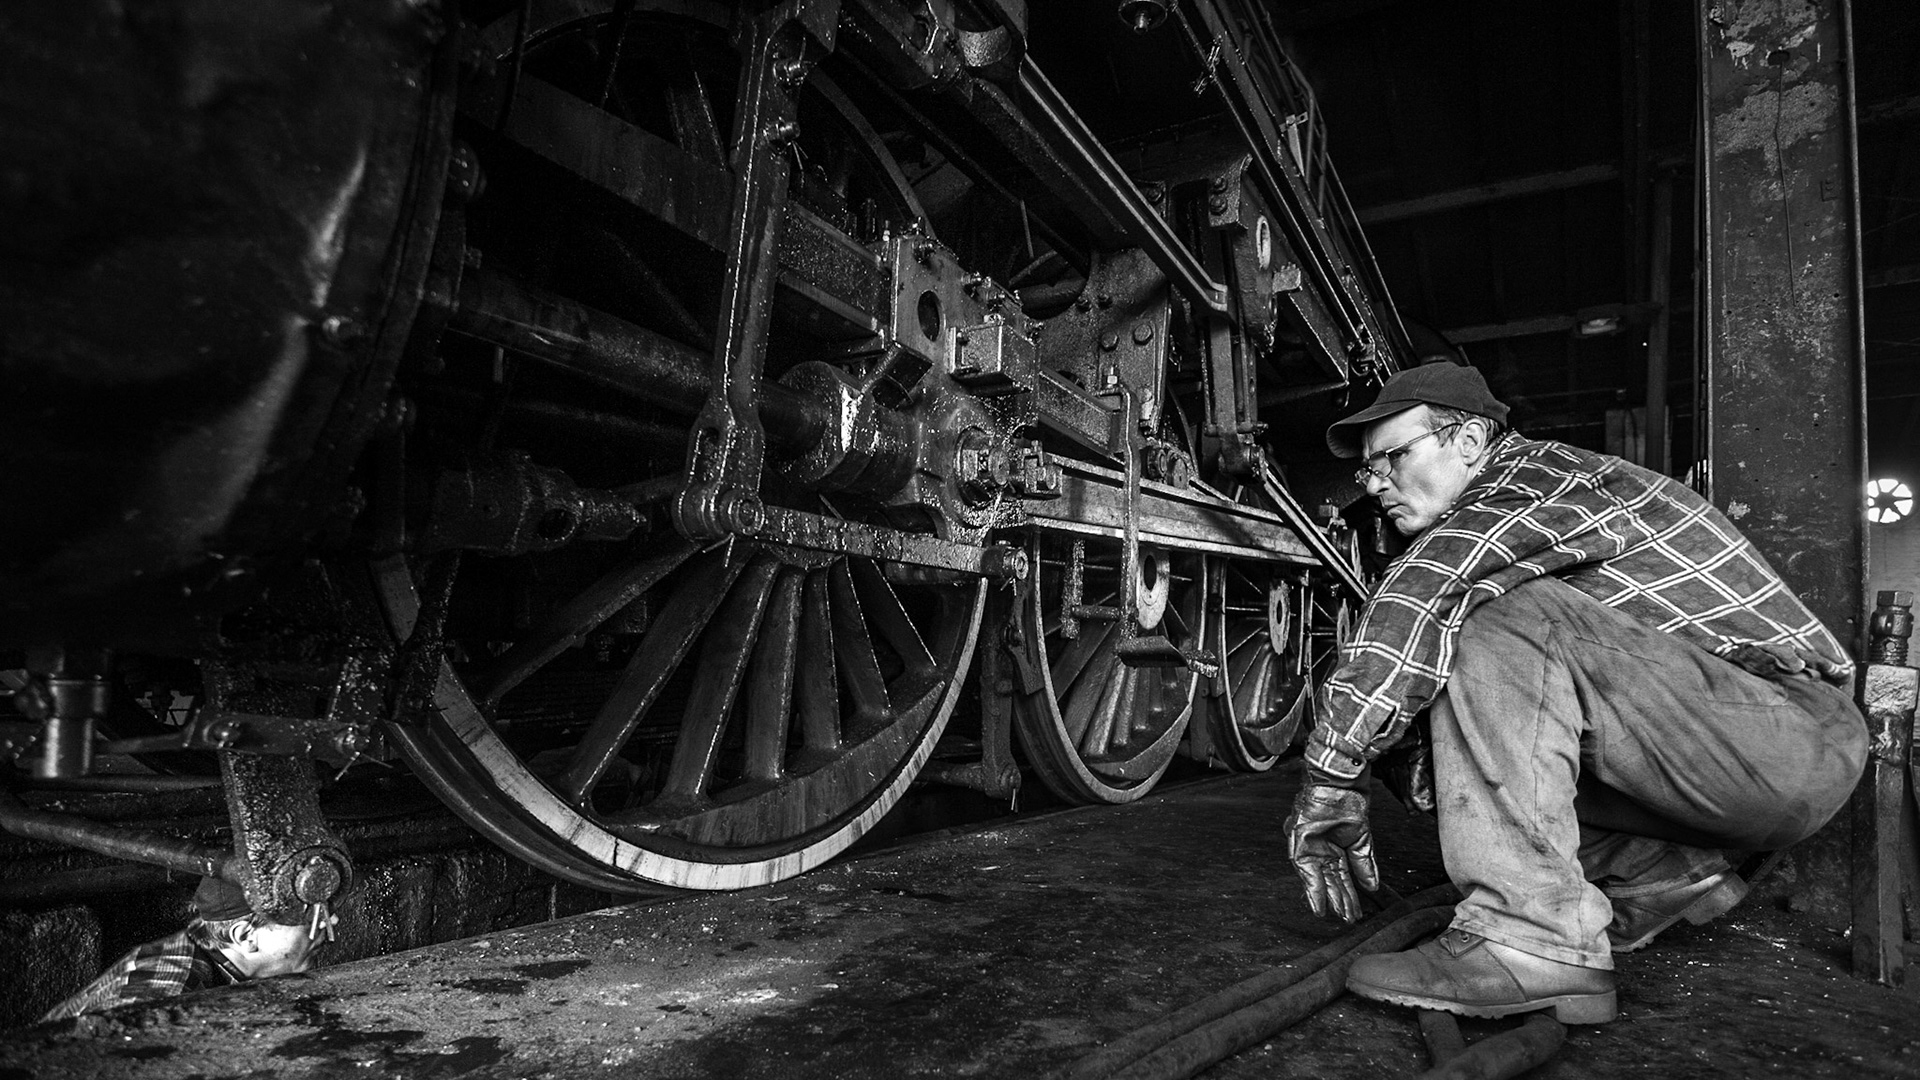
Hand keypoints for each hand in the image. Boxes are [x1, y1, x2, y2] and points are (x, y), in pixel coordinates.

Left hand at [1284, 784, 1380, 922]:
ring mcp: (1311, 850)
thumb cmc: (1348, 807)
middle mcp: (1322, 853)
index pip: (1342, 878)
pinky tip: (1319, 903)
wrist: (1339, 789)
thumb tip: (1373, 886)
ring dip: (1328, 899)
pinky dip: (1312, 888)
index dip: (1349, 896)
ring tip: (1338, 915)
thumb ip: (1364, 864)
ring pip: (1320, 880)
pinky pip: (1305, 871)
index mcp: (1336, 851)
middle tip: (1349, 919)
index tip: (1355, 912)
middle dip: (1341, 901)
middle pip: (1332, 882)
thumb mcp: (1361, 841)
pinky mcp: (1299, 845)